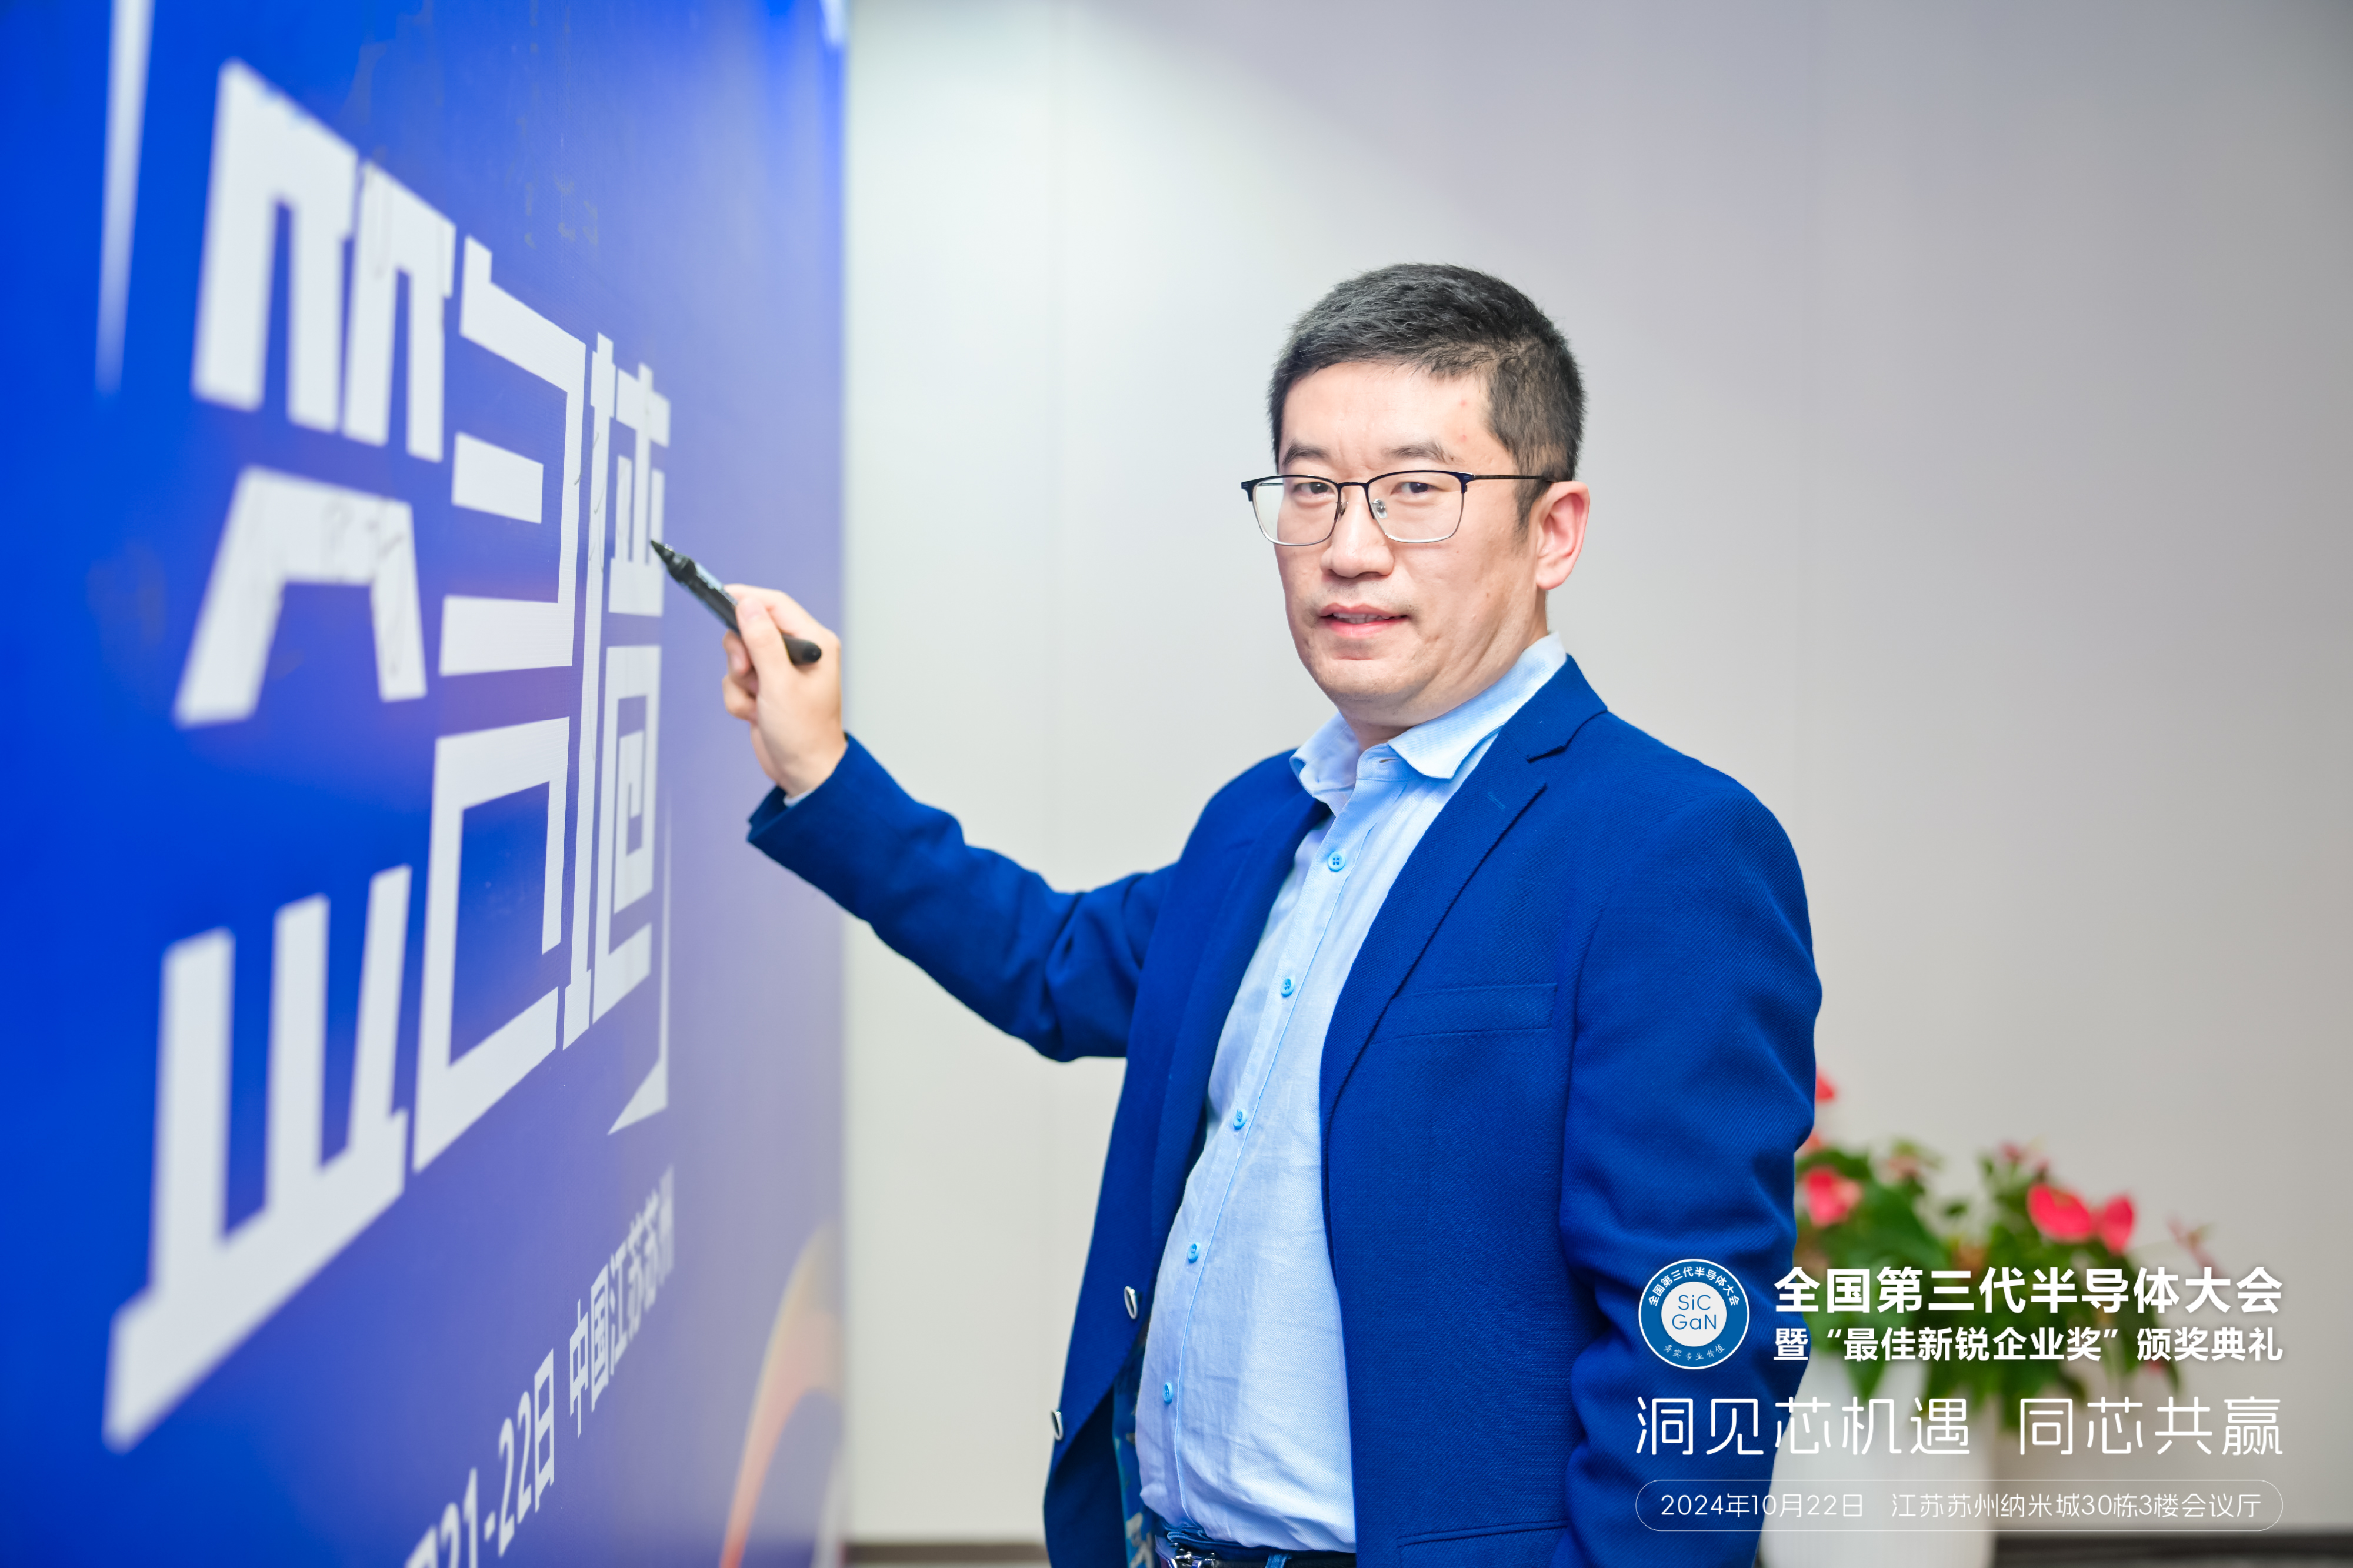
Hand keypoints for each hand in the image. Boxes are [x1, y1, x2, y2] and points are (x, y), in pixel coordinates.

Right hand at [720, 585, 846, 796]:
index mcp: (814, 643)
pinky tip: (756, 715)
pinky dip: (739, 699)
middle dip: (741, 654)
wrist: (803, 773)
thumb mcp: (779, 684)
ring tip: (758, 703)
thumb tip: (748, 605)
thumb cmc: (805, 734)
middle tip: (749, 674)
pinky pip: (736, 680)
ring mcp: (779, 671)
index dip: (747, 598)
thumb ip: (762, 642)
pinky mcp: (765, 688)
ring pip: (739, 657)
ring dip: (740, 683)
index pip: (776, 605)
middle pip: (751, 629)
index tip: (720, 596)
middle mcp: (798, 652)